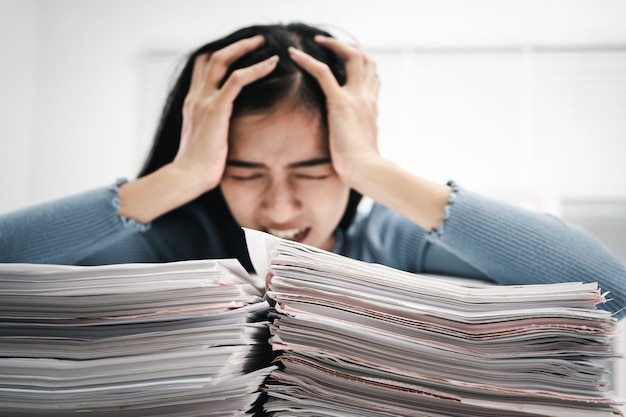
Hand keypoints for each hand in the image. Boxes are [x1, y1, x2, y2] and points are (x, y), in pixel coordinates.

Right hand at [117, 36, 277, 223]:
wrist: (187, 177)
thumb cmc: (198, 168)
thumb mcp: (205, 142)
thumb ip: (214, 131)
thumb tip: (227, 136)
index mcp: (193, 104)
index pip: (202, 69)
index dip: (219, 57)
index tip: (239, 54)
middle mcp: (196, 97)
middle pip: (211, 58)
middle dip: (234, 46)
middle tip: (256, 41)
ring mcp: (204, 101)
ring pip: (222, 61)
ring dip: (244, 48)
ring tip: (264, 43)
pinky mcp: (216, 109)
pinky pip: (237, 80)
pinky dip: (255, 69)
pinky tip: (271, 64)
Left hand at [288, 36, 380, 188]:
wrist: (367, 171)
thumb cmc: (364, 168)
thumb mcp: (364, 149)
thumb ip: (359, 141)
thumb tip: (354, 149)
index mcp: (372, 108)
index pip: (373, 78)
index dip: (363, 66)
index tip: (349, 63)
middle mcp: (367, 98)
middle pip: (367, 60)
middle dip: (350, 47)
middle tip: (331, 45)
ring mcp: (356, 97)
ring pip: (352, 57)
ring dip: (334, 45)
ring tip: (317, 41)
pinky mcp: (339, 102)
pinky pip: (322, 72)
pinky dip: (307, 60)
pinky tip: (293, 55)